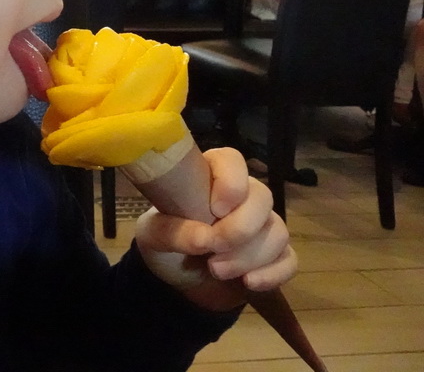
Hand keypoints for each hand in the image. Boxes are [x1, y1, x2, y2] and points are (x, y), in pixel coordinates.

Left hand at [134, 148, 296, 311]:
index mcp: (209, 178)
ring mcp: (261, 226)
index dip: (230, 181)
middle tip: (213, 250)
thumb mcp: (154, 236)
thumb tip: (205, 238)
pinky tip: (249, 283)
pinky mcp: (273, 256)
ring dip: (249, 256)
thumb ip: (174, 232)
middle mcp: (241, 197)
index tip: (215, 210)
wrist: (176, 283)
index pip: (231, 160)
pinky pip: (289, 260)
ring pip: (277, 231)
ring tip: (216, 270)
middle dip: (241, 228)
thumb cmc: (164, 245)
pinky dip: (273, 273)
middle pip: (263, 197)